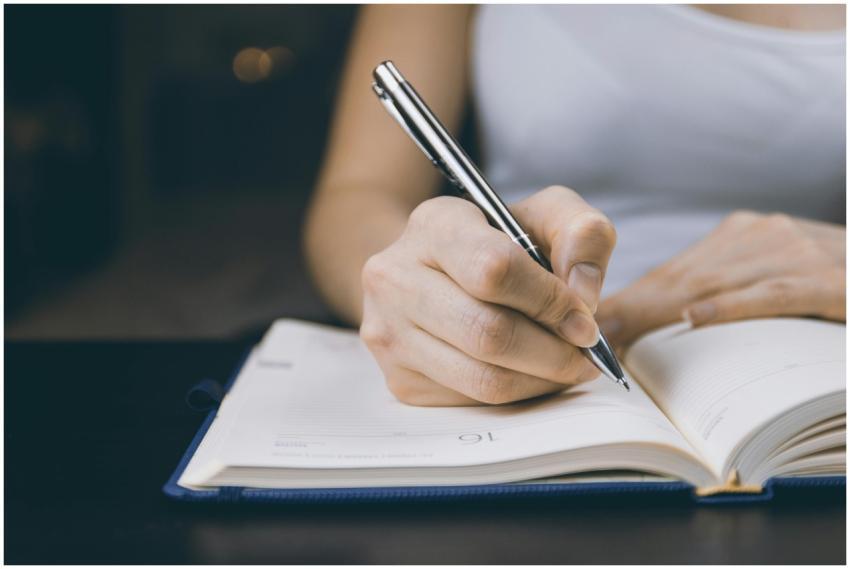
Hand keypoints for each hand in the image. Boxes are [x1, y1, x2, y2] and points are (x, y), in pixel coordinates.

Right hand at [360, 186, 616, 405]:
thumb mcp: (546, 217)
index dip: (550, 301)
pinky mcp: (400, 380)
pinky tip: (531, 373)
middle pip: (489, 333)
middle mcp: (395, 277)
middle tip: (584, 353)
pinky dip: (518, 395)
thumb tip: (583, 295)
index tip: (584, 320)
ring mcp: (390, 333)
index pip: (494, 270)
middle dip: (553, 352)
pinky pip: (473, 402)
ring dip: (541, 380)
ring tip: (566, 365)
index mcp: (434, 224)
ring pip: (483, 378)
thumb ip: (582, 235)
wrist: (436, 274)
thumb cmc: (500, 244)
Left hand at [597, 211, 845, 349]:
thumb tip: (671, 324)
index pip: (676, 271)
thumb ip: (729, 289)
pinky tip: (696, 317)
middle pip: (683, 277)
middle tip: (586, 335)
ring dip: (661, 311)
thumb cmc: (832, 281)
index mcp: (745, 237)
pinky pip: (774, 293)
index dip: (630, 298)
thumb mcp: (775, 274)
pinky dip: (733, 305)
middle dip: (631, 308)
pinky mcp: (832, 280)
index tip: (590, 323)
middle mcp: (763, 236)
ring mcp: (798, 253)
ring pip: (717, 283)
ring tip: (617, 334)